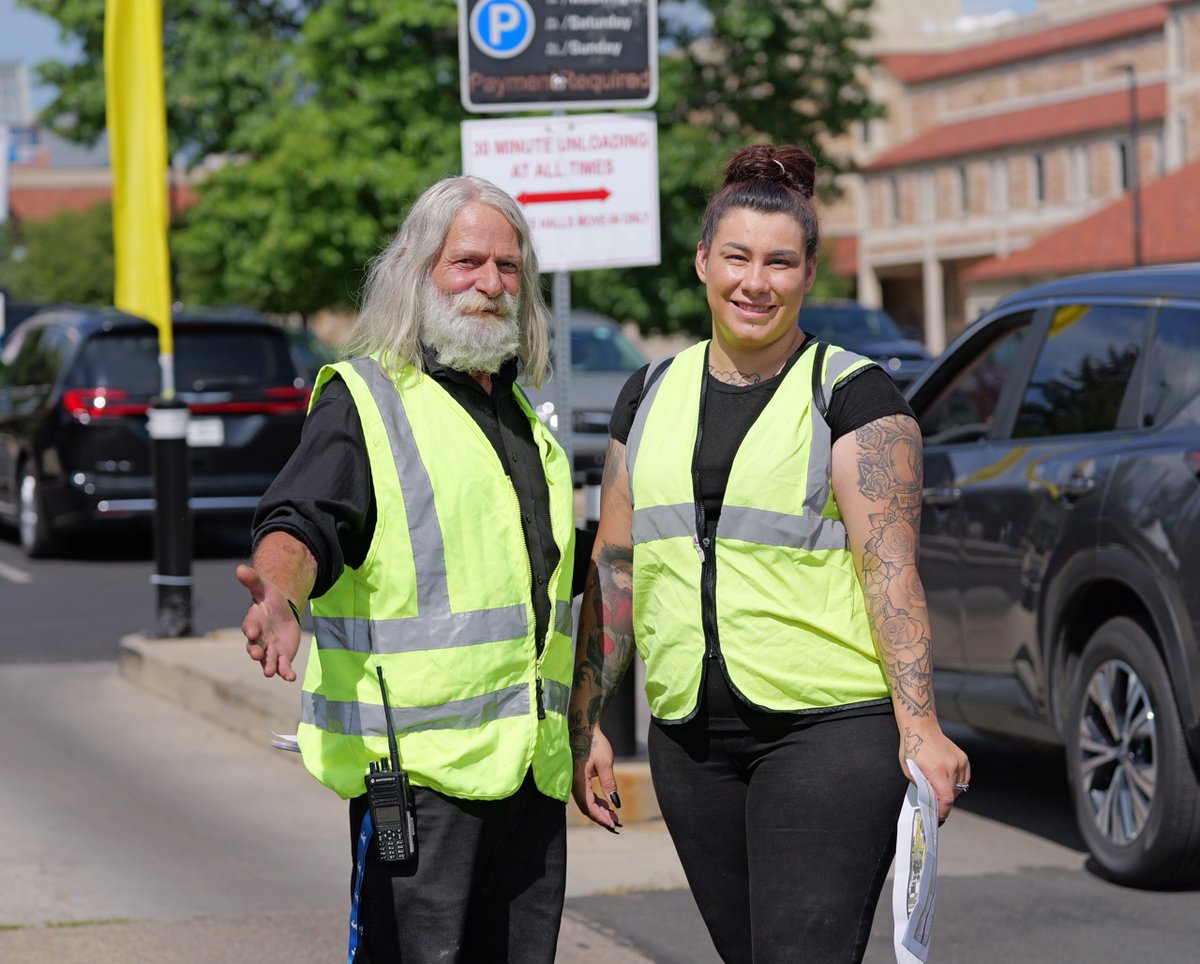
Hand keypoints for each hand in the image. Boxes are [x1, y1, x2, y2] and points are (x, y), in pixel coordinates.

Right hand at [237, 564, 301, 681]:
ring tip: (270, 673)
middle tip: (257, 655)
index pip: (250, 626)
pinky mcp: (281, 656)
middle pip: (255, 646)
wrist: (283, 612)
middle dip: (256, 651)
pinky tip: (291, 678)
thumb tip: (240, 568)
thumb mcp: (265, 588)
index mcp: (254, 622)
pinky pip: (283, 666)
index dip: (250, 630)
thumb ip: (253, 581)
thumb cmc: (271, 600)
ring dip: (269, 666)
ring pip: (267, 660)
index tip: (251, 632)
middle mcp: (259, 639)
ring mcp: (270, 649)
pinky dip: (286, 672)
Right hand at [570, 726, 622, 832]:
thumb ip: (609, 783)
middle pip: (586, 808)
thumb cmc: (594, 743)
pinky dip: (596, 801)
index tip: (613, 825)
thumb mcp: (605, 763)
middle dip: (601, 817)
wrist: (583, 727)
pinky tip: (607, 804)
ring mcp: (575, 781)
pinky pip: (586, 794)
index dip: (601, 818)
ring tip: (614, 816)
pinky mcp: (578, 777)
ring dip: (599, 810)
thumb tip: (615, 803)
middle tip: (617, 824)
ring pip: (586, 802)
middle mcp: (574, 784)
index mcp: (579, 781)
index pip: (589, 807)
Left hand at [902, 725, 969, 823]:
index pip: (946, 798)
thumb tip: (930, 800)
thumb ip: (921, 786)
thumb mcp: (909, 770)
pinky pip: (964, 779)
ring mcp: (959, 762)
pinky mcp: (963, 759)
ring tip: (939, 787)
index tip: (939, 817)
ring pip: (959, 788)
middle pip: (953, 795)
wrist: (922, 728)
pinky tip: (947, 780)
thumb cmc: (912, 748)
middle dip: (944, 803)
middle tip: (936, 805)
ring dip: (950, 792)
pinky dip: (957, 784)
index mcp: (936, 770)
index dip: (943, 811)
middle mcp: (951, 766)